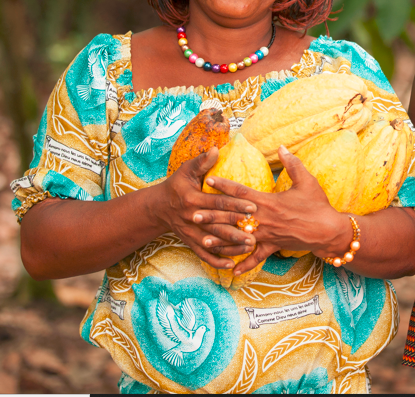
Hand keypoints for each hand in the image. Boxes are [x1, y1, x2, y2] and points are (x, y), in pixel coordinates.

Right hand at [156, 148, 258, 268]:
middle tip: (256, 230)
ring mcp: (190, 233)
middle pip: (217, 224)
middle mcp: (191, 218)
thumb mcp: (185, 170)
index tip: (253, 206)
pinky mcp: (190, 243)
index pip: (217, 203)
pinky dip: (216, 261)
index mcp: (192, 199)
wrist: (158, 207)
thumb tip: (216, 149)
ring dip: (230, 246)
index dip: (235, 204)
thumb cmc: (177, 185)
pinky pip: (204, 255)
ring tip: (249, 247)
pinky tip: (231, 265)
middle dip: (236, 228)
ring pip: (212, 243)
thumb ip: (202, 161)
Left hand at [204, 146, 350, 275]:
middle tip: (193, 213)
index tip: (208, 180)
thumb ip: (293, 164)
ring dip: (221, 240)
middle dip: (213, 214)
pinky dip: (244, 264)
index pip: (241, 192)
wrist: (328, 231)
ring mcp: (267, 235)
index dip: (224, 185)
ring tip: (203, 240)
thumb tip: (282, 147)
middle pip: (233, 216)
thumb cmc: (318, 205)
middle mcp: (264, 219)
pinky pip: (256, 257)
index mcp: (269, 202)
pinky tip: (231, 271)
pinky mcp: (273, 247)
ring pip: (239, 238)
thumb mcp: (307, 181)